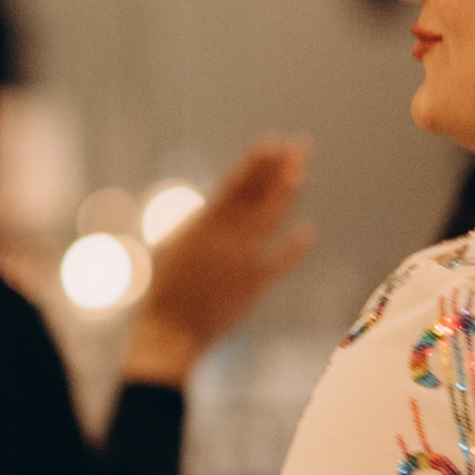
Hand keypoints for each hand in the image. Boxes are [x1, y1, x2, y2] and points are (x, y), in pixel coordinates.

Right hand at [125, 136, 315, 384]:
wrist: (170, 331)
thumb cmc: (166, 289)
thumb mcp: (176, 246)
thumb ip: (204, 223)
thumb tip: (228, 200)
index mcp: (200, 226)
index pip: (234, 186)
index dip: (254, 164)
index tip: (271, 143)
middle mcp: (223, 239)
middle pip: (257, 196)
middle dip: (279, 169)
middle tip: (299, 145)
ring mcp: (239, 261)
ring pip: (269, 219)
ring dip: (285, 193)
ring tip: (301, 170)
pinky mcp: (252, 286)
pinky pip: (278, 262)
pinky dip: (293, 247)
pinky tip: (308, 229)